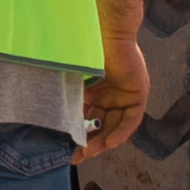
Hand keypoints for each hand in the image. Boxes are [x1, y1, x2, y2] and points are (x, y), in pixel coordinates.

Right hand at [79, 34, 152, 164]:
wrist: (105, 33)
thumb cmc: (85, 50)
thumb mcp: (74, 82)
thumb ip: (68, 99)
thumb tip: (51, 120)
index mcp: (95, 91)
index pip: (88, 118)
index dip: (79, 134)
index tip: (68, 150)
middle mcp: (111, 95)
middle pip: (101, 125)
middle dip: (90, 143)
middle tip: (77, 157)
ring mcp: (125, 95)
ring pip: (115, 125)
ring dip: (104, 140)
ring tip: (90, 152)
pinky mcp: (138, 94)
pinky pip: (131, 119)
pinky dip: (121, 131)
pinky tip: (110, 142)